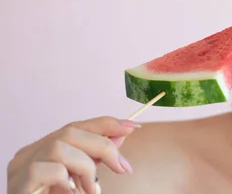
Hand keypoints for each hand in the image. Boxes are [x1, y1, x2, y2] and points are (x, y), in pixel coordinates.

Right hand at [7, 116, 140, 193]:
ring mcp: (21, 167)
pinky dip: (68, 180)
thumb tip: (121, 135)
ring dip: (85, 167)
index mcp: (43, 149)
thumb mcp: (81, 178)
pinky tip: (73, 192)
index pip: (77, 126)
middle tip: (122, 167)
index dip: (106, 124)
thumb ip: (95, 157)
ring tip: (91, 189)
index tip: (132, 126)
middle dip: (103, 146)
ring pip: (59, 147)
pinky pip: (49, 170)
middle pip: (70, 131)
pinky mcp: (19, 183)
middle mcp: (29, 153)